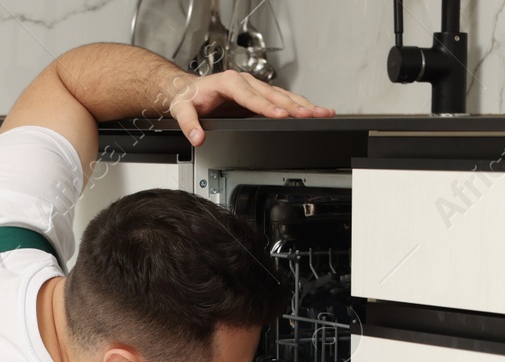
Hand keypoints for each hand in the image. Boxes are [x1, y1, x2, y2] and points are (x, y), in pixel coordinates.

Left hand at [168, 69, 334, 145]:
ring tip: (322, 112)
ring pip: (283, 96)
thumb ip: (189, 123)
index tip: (282, 115)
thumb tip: (197, 137)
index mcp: (229, 82)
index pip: (252, 96)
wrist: (188, 89)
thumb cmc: (188, 97)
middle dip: (295, 106)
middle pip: (274, 95)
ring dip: (303, 104)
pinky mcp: (260, 95)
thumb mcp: (182, 109)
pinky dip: (299, 105)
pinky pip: (282, 99)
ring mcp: (255, 87)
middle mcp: (245, 82)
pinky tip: (312, 111)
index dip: (267, 107)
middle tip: (312, 115)